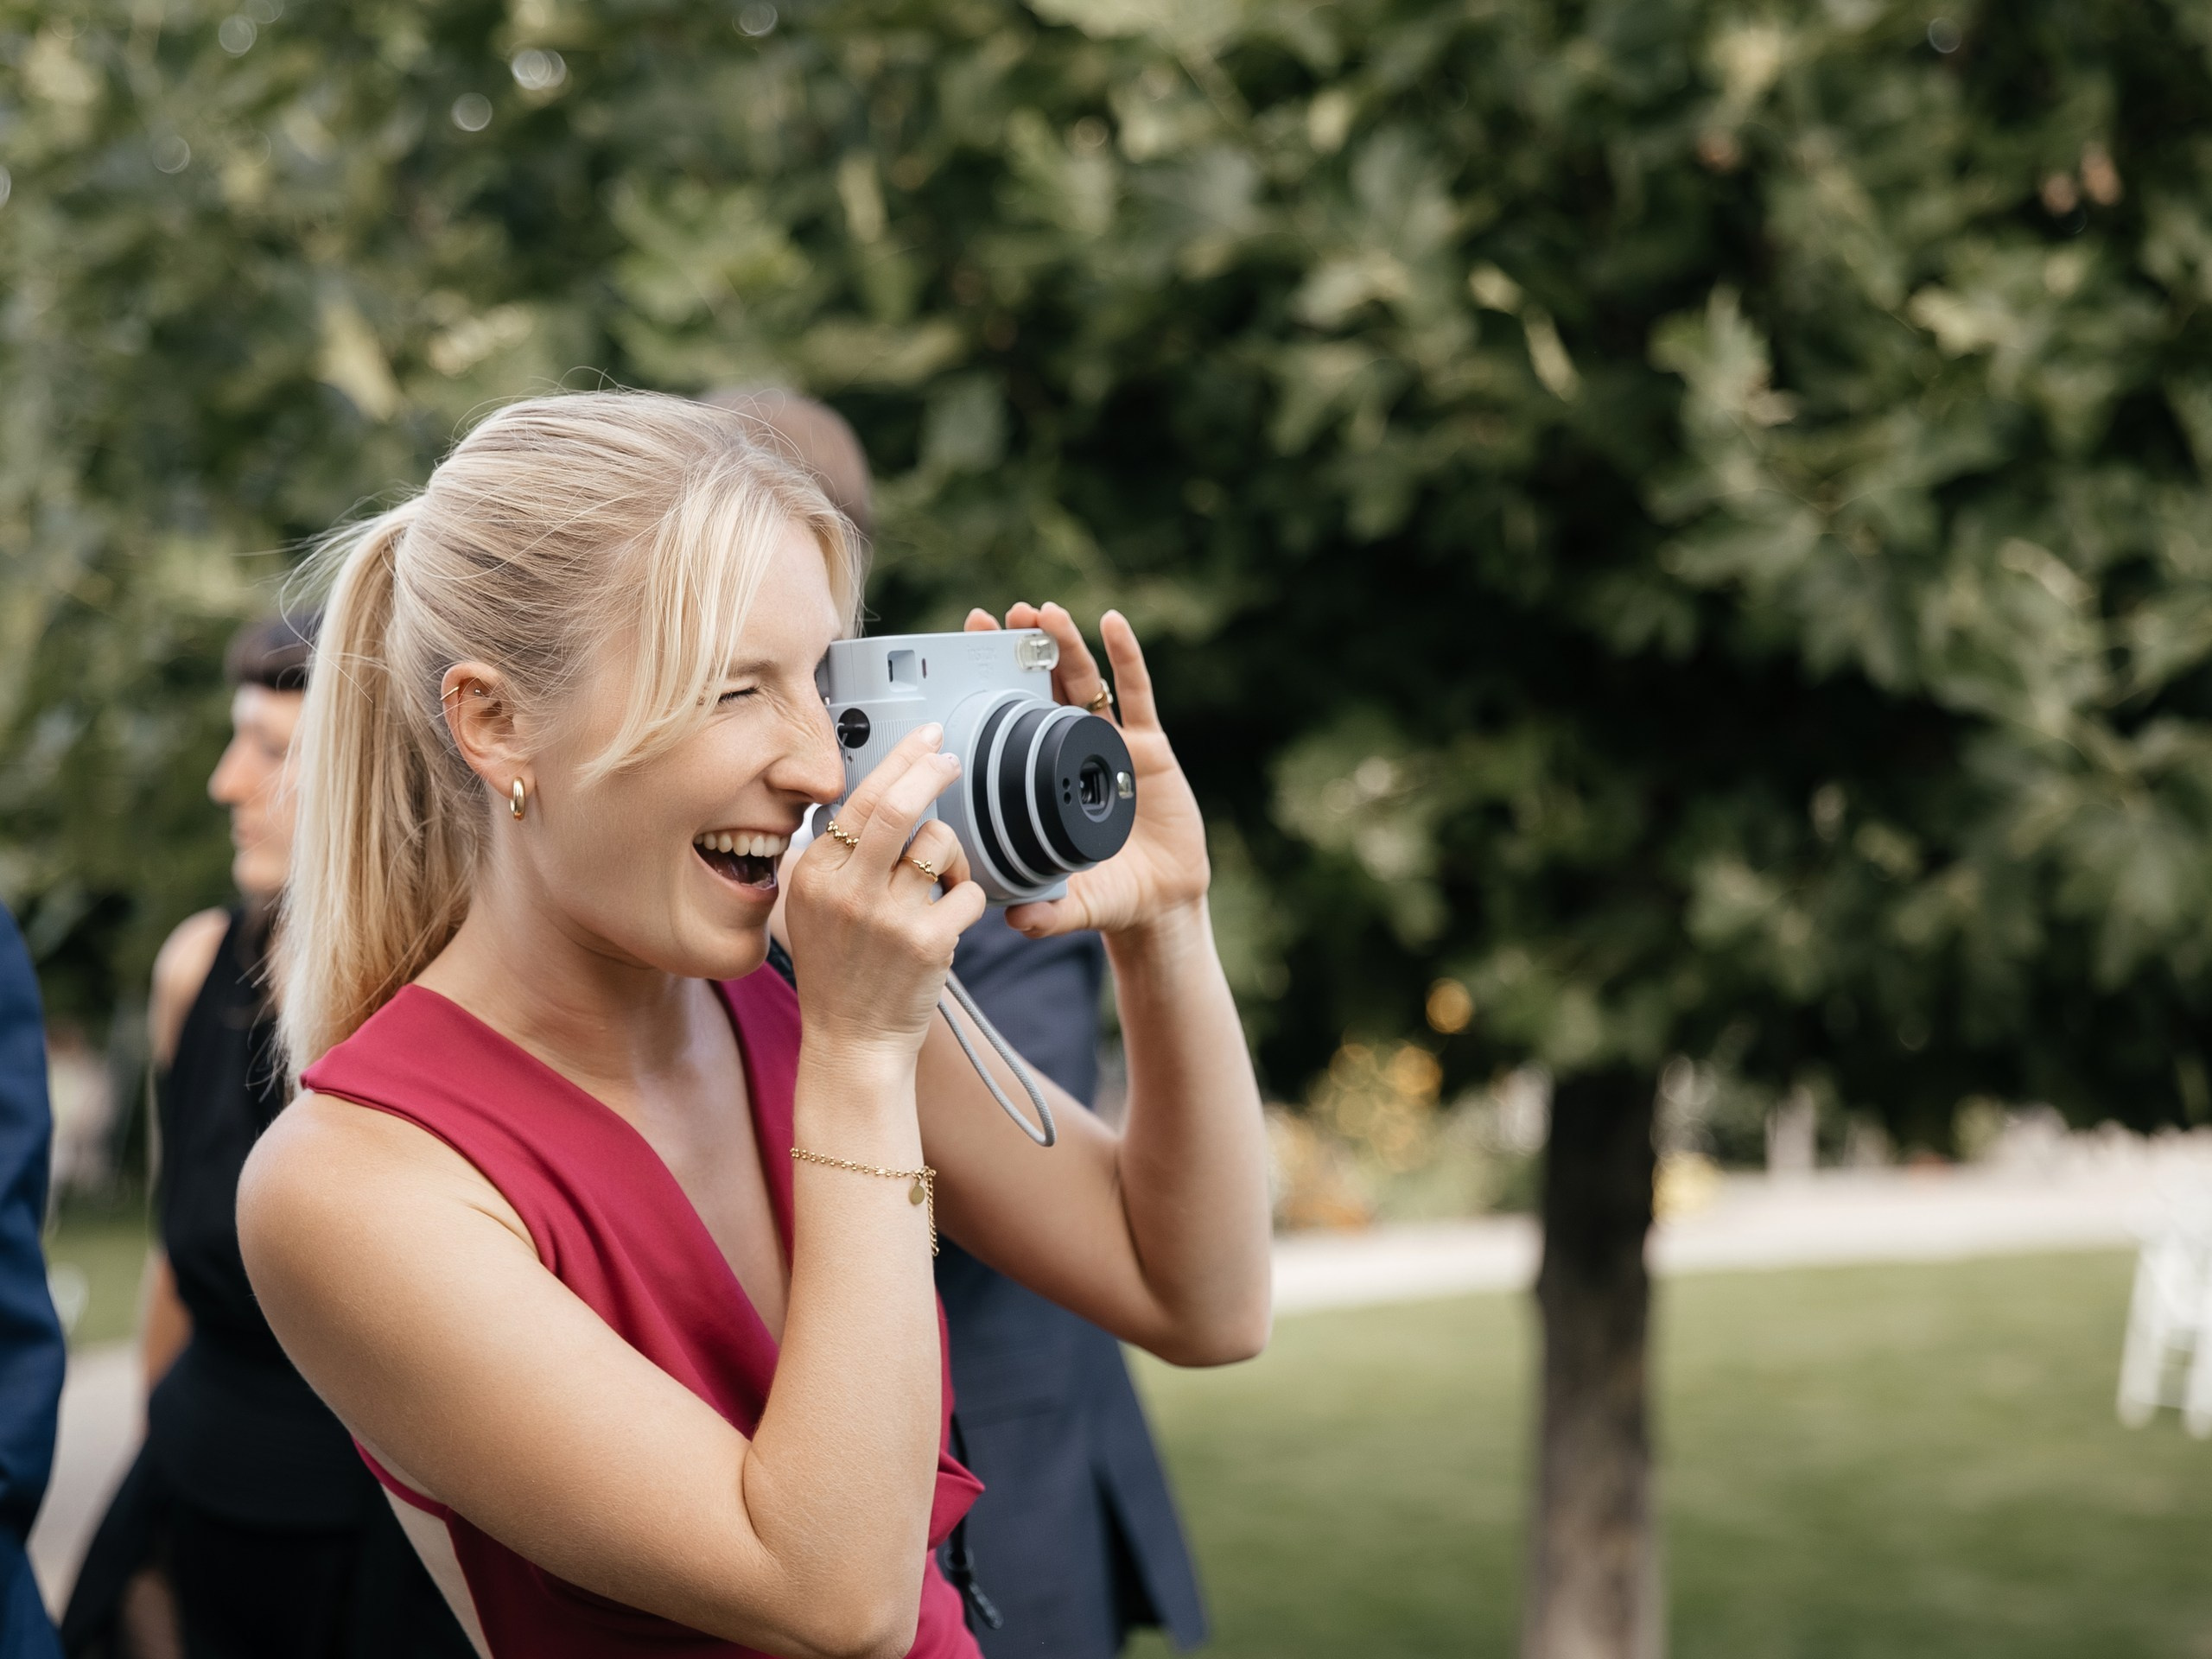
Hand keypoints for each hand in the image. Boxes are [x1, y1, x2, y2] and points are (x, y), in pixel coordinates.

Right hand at [781, 724, 987, 1058]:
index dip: (901, 760)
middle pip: (898, 806)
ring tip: (941, 882)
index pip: (861, 798)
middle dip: (932, 770)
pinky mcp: (927, 942)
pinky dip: (967, 896)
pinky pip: (967, 892)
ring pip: (941, 844)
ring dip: (953, 854)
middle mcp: (848, 892)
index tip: (926, 740)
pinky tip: (949, 915)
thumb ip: (837, 856)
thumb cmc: (839, 970)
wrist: (852, 1042)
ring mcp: (888, 917)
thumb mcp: (814, 905)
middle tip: (951, 760)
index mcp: (816, 874)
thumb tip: (879, 792)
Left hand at [962, 602, 1209, 938]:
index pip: (1009, 724)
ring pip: (1084, 683)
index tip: (961, 654)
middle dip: (1021, 651)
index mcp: (1042, 780)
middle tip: (997, 617)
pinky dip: (1126, 656)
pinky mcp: (1149, 748)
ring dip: (1063, 644)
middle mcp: (1072, 755)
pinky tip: (1112, 623)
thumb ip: (1046, 913)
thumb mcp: (1070, 905)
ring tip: (1043, 612)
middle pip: (1042, 691)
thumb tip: (1014, 922)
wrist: (1160, 906)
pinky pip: (1137, 693)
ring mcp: (1111, 747)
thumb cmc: (1105, 898)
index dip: (987, 689)